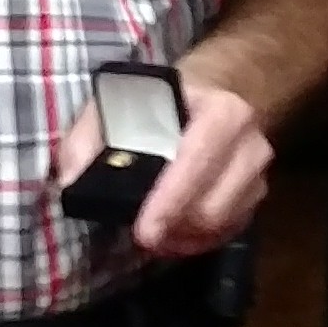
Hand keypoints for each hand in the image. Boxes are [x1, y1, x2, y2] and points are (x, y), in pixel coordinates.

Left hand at [55, 76, 271, 260]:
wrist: (224, 85)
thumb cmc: (167, 96)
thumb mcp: (123, 99)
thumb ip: (90, 134)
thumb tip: (69, 180)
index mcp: (221, 113)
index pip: (196, 163)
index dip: (170, 201)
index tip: (142, 231)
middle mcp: (249, 145)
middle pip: (213, 207)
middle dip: (174, 228)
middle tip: (140, 238)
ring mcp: (258, 173)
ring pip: (222, 224)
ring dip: (185, 238)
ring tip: (154, 238)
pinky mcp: (257, 194)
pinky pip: (230, 231)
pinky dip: (200, 241)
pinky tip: (173, 237)